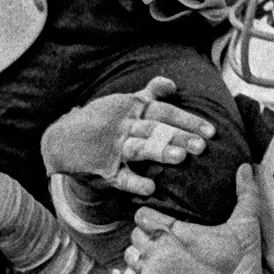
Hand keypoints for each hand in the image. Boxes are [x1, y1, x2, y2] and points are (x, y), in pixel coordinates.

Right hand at [40, 76, 214, 197]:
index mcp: (132, 109)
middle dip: (179, 136)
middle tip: (202, 145)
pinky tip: (151, 188)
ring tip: (180, 158)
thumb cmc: (102, 119)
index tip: (211, 131)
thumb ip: (150, 94)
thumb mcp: (124, 102)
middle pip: (156, 128)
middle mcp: (125, 125)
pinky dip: (134, 182)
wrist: (61, 139)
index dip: (188, 120)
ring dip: (159, 151)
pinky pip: (120, 176)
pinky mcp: (104, 168)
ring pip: (139, 148)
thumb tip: (172, 84)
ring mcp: (113, 146)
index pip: (165, 111)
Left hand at [131, 164, 263, 273]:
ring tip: (154, 260)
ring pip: (129, 260)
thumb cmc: (241, 266)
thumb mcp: (246, 226)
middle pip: (135, 237)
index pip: (143, 217)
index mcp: (175, 233)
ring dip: (139, 258)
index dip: (149, 217)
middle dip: (145, 238)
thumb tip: (246, 166)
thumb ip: (246, 194)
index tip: (158, 221)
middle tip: (160, 242)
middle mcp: (156, 254)